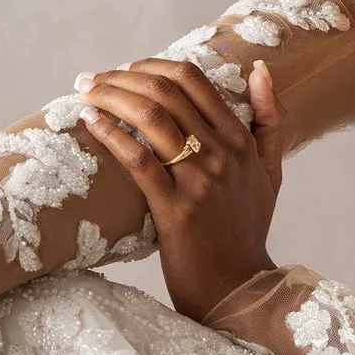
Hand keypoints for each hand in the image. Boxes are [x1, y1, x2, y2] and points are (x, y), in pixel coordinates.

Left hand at [78, 59, 287, 320]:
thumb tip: (261, 70)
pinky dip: (110, 134)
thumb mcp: (270, 172)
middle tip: (91, 79)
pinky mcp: (175, 209)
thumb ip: (270, 122)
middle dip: (120, 76)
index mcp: (240, 141)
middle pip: (165, 91)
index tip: (124, 69)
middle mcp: (222, 154)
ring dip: (110, 96)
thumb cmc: (247, 231)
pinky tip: (91, 122)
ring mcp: (199, 180)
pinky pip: (137, 159)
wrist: (238, 289)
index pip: (192, 79)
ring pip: (150, 117)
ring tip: (84, 94)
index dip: (151, 65)